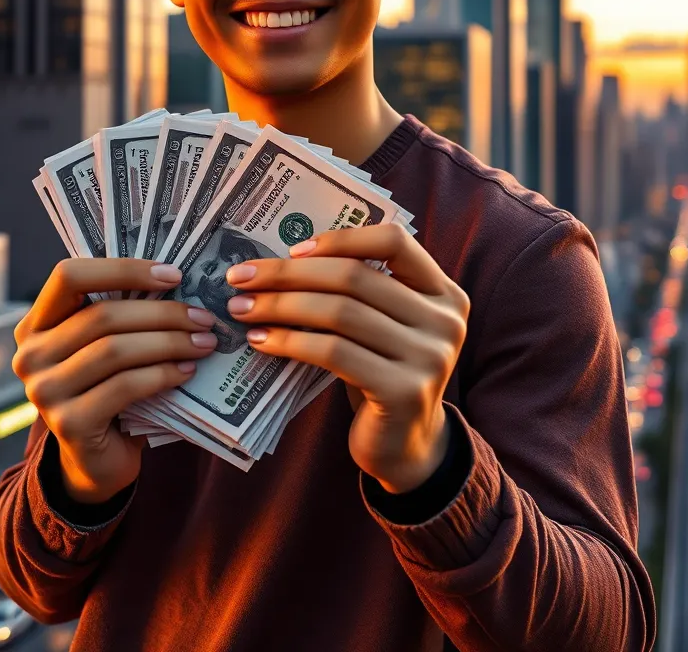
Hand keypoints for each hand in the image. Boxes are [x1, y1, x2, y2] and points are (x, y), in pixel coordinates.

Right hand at [13, 258, 216, 502]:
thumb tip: (179, 282)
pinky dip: (162, 374)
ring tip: (203, 342)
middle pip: (102, 316)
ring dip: (169, 343)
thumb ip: (122, 315)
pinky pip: (124, 387)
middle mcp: (30, 354)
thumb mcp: (105, 345)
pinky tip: (187, 371)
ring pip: (115, 350)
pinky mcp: (68, 424)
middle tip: (203, 318)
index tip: (173, 276)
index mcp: (36, 323)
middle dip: (162, 313)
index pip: (69, 276)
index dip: (122, 269)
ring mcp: (44, 391)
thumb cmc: (107, 389)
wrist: (94, 460)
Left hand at [224, 222, 468, 493]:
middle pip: (355, 277)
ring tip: (243, 308)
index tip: (293, 250)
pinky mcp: (403, 392)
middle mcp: (445, 320)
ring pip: (339, 313)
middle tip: (242, 278)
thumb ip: (359, 291)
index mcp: (443, 292)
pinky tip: (261, 341)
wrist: (404, 447)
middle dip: (289, 274)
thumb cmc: (380, 372)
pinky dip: (290, 342)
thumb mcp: (382, 325)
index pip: (395, 242)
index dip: (342, 239)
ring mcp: (430, 357)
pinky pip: (334, 353)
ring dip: (281, 306)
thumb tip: (281, 259)